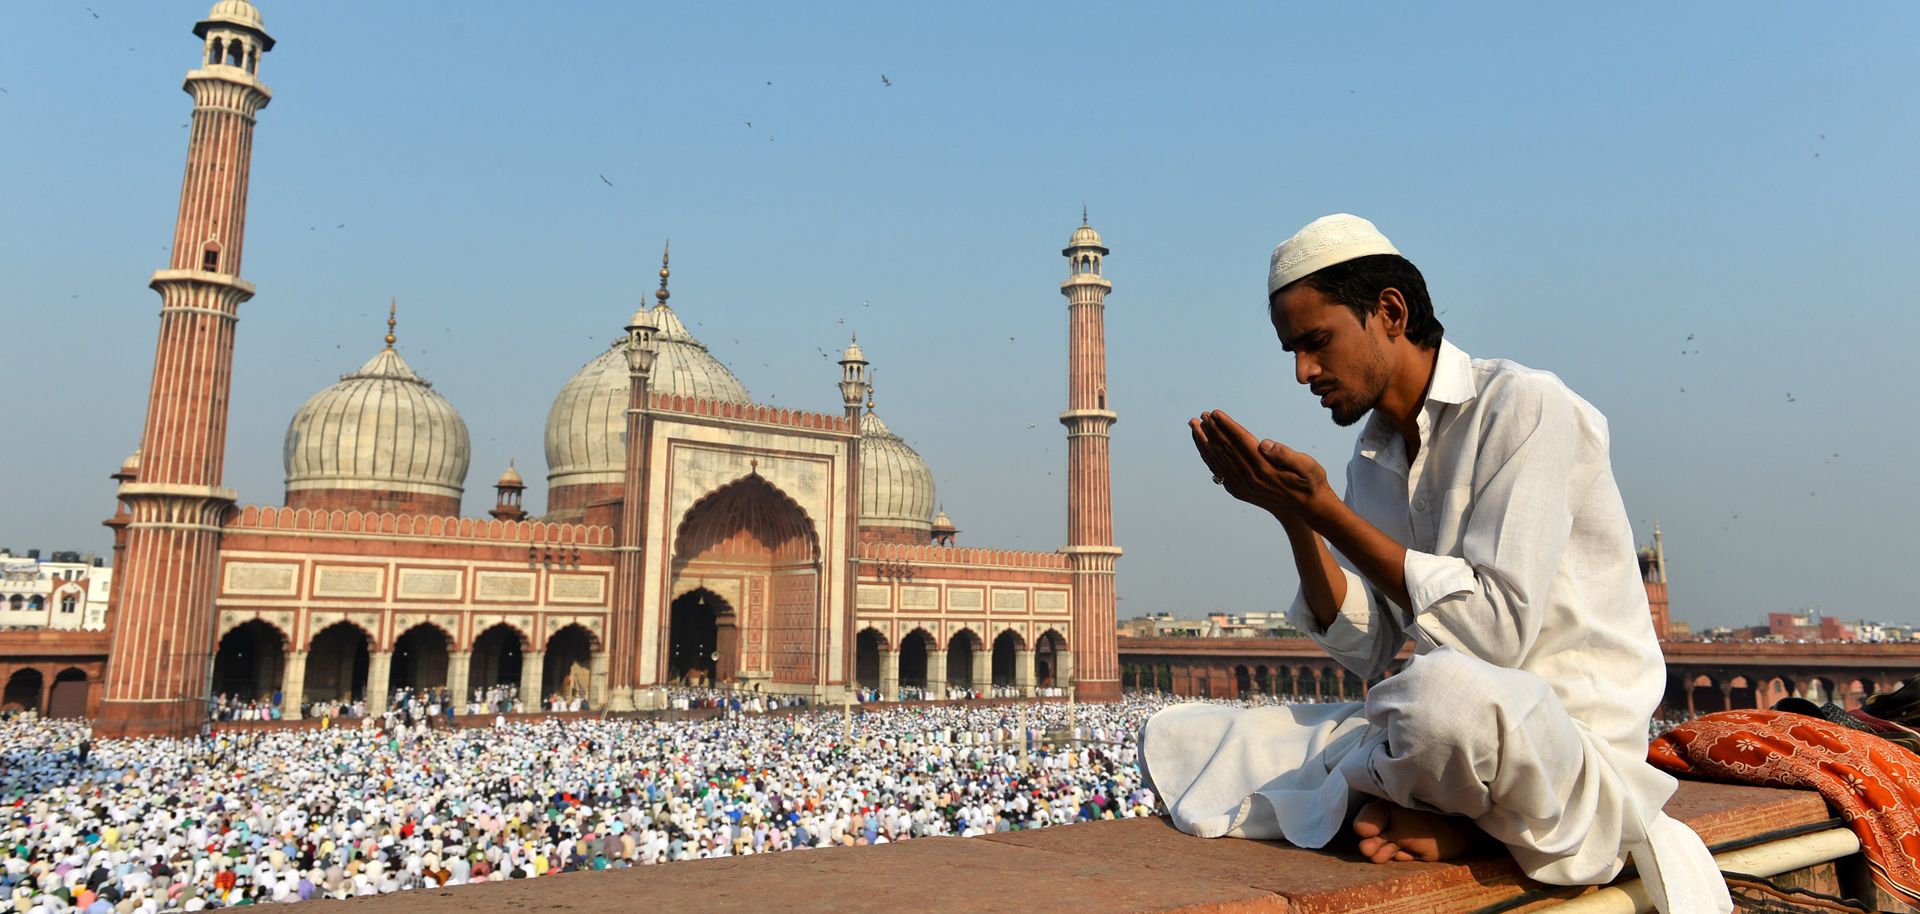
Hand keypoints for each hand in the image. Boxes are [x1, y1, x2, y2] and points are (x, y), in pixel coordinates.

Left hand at [1189, 409, 1333, 522]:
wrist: (1308, 508)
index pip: (1240, 442)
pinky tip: (1204, 449)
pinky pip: (1220, 472)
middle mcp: (1251, 478)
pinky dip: (1210, 459)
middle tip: (1199, 416)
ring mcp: (1244, 486)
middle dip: (1211, 431)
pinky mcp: (1241, 491)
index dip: (1226, 426)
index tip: (1214, 413)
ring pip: (1219, 461)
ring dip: (1205, 443)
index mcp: (1265, 468)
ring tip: (1194, 428)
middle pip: (1225, 450)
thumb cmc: (1311, 481)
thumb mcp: (1307, 466)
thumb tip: (1264, 444)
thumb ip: (1285, 454)